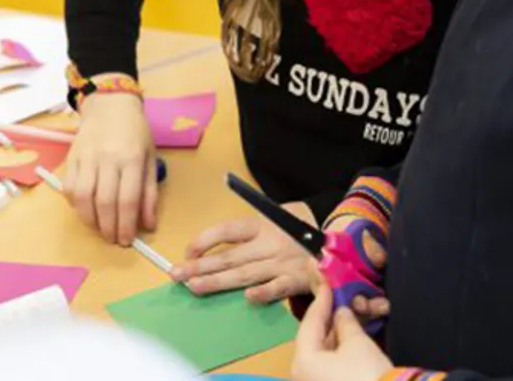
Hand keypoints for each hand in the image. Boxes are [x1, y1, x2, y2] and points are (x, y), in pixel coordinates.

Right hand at [61, 91, 156, 245]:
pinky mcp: (71, 157)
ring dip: (90, 220)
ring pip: (82, 197)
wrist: (110, 104)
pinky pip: (68, 187)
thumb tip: (149, 224)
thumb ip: (149, 192)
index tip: (127, 241)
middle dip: (108, 228)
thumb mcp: (150, 158)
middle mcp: (107, 159)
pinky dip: (75, 205)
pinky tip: (85, 211)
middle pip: (104, 202)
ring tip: (99, 229)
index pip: (128, 200)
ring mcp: (86, 158)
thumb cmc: (135, 132)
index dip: (126, 225)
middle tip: (113, 239)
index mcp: (131, 159)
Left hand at [172, 205, 315, 302]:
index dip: (205, 240)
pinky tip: (247, 298)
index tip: (188, 251)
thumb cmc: (300, 228)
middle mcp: (268, 244)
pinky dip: (264, 293)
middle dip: (200, 266)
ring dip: (218, 282)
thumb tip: (217, 226)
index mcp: (261, 225)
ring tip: (194, 287)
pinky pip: (278, 288)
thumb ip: (251, 222)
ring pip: (245, 274)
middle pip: (229, 256)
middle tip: (176, 274)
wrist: (336, 240)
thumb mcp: (277, 213)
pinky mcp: (296, 280)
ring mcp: (281, 263)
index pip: (227, 230)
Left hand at [292, 281, 393, 380]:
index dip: (320, 301)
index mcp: (302, 361)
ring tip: (348, 314)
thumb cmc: (366, 373)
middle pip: (314, 338)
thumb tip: (341, 312)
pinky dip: (340, 349)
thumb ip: (345, 322)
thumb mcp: (356, 342)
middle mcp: (303, 375)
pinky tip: (350, 336)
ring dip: (336, 333)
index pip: (309, 323)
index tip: (327, 283)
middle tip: (337, 298)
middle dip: (328, 318)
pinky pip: (331, 364)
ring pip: (323, 352)